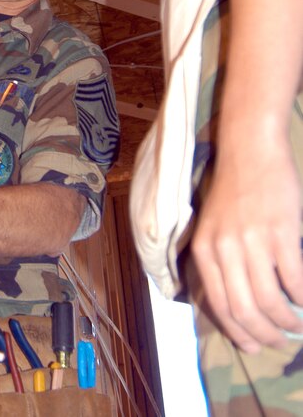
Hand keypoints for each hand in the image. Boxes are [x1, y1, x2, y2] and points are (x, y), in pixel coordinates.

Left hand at [191, 126, 302, 352]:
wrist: (250, 150)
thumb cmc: (234, 188)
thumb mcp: (213, 226)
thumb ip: (218, 260)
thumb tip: (236, 303)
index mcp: (204, 248)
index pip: (218, 305)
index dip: (237, 332)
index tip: (252, 347)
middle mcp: (224, 248)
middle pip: (243, 310)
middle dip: (263, 335)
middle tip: (278, 342)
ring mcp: (252, 240)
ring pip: (269, 301)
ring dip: (286, 321)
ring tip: (295, 326)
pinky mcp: (281, 232)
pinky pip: (294, 280)